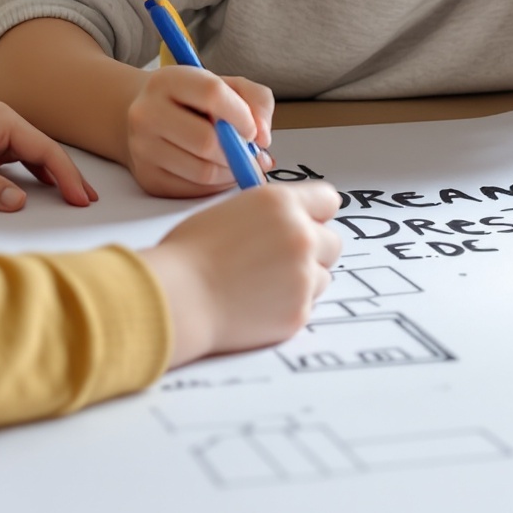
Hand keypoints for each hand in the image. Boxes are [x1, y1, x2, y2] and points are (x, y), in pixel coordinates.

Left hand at [0, 102, 98, 213]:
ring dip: (52, 176)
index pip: (45, 149)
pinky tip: (41, 189)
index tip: (82, 200)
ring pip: (31, 156)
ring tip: (73, 197)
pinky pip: (14, 161)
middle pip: (44, 150)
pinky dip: (31, 175)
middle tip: (89, 201)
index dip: (67, 176)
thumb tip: (20, 202)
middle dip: (67, 175)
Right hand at [124, 66, 274, 196]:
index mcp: (167, 81)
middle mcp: (147, 113)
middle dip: (237, 151)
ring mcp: (143, 148)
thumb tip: (262, 137)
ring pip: (203, 172)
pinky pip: (194, 190)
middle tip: (247, 150)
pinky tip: (219, 170)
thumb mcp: (226, 85)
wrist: (147, 117)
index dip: (242, 115)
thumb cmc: (193, 101)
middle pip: (207, 141)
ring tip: (236, 160)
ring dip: (231, 171)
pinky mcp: (148, 178)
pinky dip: (217, 185)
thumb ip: (256, 100)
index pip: (212, 94)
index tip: (252, 128)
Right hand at [144, 184, 342, 363]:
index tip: (306, 222)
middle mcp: (301, 236)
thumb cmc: (192, 253)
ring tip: (260, 283)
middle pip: (332, 242)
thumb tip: (290, 220)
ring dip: (301, 279)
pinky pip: (306, 305)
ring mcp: (303, 277)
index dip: (315, 213)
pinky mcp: (299, 312)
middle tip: (279, 259)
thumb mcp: (232, 211)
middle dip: (313, 250)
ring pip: (321, 276)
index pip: (328, 200)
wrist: (179, 297)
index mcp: (281, 203)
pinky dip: (288, 305)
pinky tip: (257, 303)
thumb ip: (270, 214)